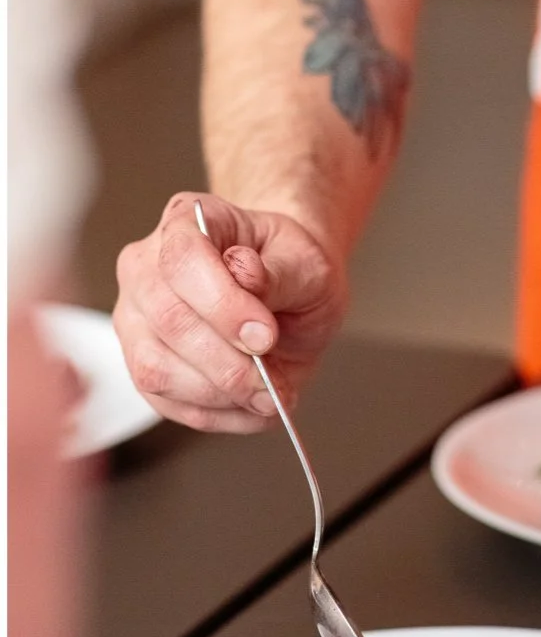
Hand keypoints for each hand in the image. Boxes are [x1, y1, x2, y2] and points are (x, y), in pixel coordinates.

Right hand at [112, 191, 347, 432]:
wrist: (290, 294)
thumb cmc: (293, 270)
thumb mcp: (308, 262)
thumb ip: (280, 272)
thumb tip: (245, 276)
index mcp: (187, 222)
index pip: (183, 260)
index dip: (223, 305)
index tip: (265, 335)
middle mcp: (145, 267)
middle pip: (166, 320)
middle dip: (227, 362)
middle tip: (273, 378)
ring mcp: (135, 318)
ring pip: (156, 368)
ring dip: (220, 393)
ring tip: (269, 393)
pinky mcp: (141, 363)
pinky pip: (165, 402)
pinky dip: (215, 413)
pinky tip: (250, 406)